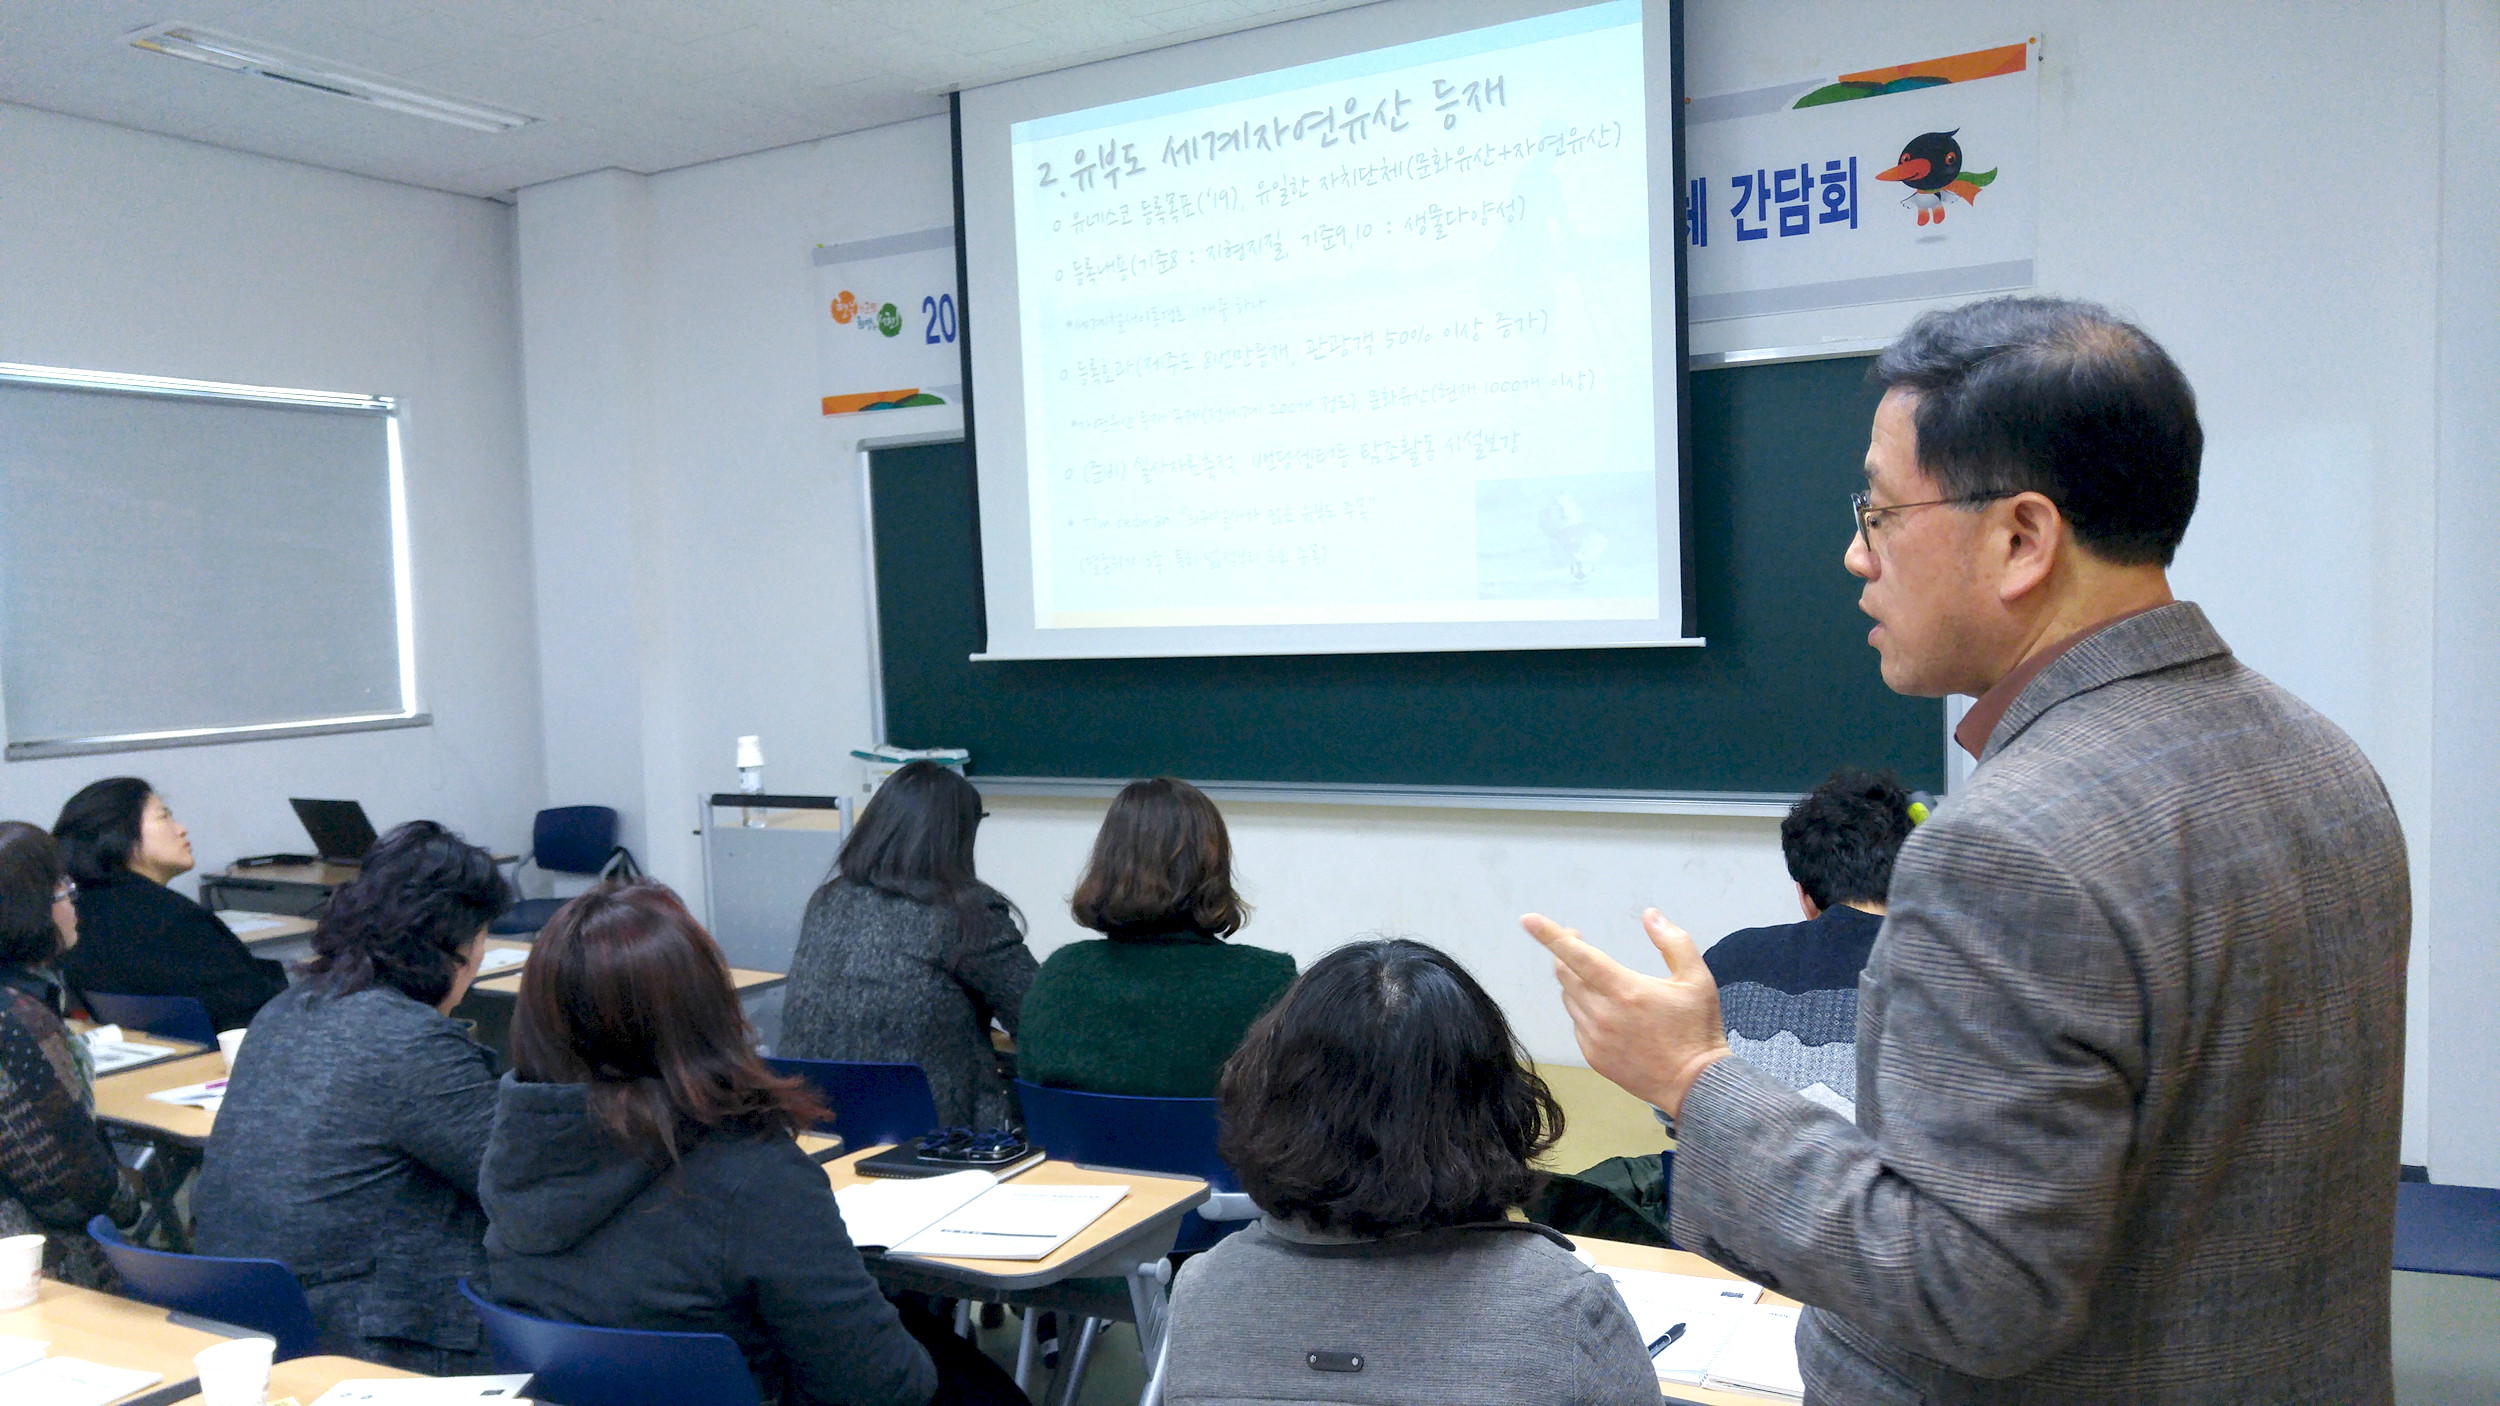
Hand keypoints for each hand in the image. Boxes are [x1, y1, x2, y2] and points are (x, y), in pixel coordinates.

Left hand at [1522, 908, 1730, 1119]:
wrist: (1695, 1085)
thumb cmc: (1697, 1029)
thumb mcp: (1697, 979)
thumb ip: (1673, 942)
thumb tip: (1650, 915)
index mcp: (1625, 991)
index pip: (1578, 956)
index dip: (1551, 935)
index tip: (1528, 920)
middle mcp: (1603, 1014)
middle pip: (1566, 974)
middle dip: (1566, 952)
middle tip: (1578, 940)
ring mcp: (1594, 1038)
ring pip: (1569, 999)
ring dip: (1576, 982)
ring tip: (1600, 979)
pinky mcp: (1592, 1056)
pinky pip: (1577, 1023)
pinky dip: (1584, 1010)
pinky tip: (1608, 1012)